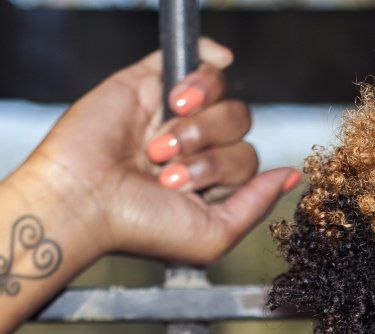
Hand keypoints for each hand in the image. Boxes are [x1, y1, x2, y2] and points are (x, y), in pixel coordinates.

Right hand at [15, 38, 298, 267]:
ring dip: (197, 122)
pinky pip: (198, 56)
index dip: (224, 169)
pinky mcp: (148, 80)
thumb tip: (293, 176)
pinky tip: (186, 93)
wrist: (82, 200)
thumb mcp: (212, 236)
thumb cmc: (140, 227)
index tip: (177, 188)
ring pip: (222, 93)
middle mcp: (196, 143)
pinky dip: (206, 65)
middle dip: (208, 149)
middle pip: (240, 123)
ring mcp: (172, 110)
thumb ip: (256, 206)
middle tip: (164, 171)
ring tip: (158, 143)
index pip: (249, 157)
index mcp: (211, 179)